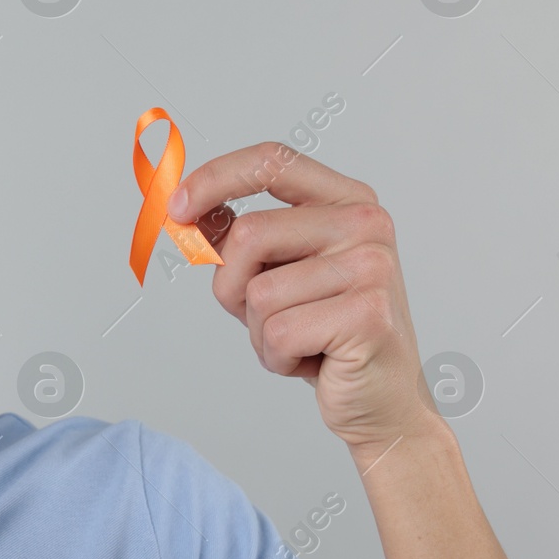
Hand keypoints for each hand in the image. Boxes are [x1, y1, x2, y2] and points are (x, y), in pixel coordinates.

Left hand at [166, 142, 441, 456]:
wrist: (381, 397)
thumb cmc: (325, 330)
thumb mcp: (277, 271)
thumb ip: (238, 236)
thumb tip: (186, 208)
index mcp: (347, 199)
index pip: (271, 160)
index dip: (214, 179)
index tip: (176, 208)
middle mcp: (366, 224)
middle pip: (249, 234)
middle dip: (231, 285)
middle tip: (260, 314)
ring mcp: (372, 268)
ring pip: (258, 292)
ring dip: (258, 329)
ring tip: (300, 339)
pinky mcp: (368, 315)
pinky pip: (277, 332)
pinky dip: (277, 356)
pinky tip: (313, 360)